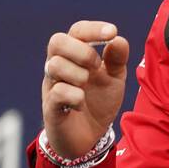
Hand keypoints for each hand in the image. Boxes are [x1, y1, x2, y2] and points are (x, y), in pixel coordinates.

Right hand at [41, 21, 129, 159]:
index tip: (112, 32)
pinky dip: (74, 96)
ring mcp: (52, 87)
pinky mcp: (50, 108)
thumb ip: (117, 59)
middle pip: (57, 41)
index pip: (77, 31)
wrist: (90, 138)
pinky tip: (81, 103)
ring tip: (87, 84)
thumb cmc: (99, 102)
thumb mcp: (114, 79)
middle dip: (80, 49)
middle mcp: (59, 67)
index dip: (93, 29)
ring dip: (77, 73)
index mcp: (75, 56)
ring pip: (54, 65)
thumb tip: (118, 39)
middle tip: (95, 65)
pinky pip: (57, 93)